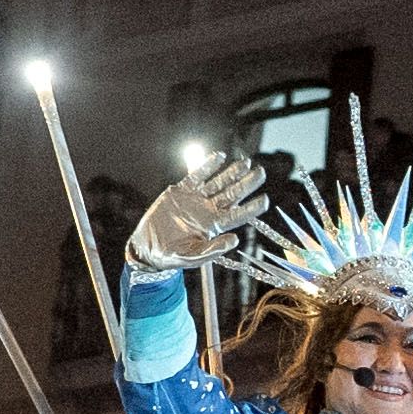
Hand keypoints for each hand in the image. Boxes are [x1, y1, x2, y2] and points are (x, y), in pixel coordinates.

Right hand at [130, 151, 268, 272]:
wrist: (147, 247)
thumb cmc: (171, 257)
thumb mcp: (192, 256)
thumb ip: (213, 249)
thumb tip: (235, 240)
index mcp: (214, 227)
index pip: (237, 215)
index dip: (252, 208)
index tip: (265, 200)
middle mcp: (208, 211)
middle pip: (232, 194)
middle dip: (247, 184)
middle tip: (261, 173)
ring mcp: (196, 199)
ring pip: (218, 183)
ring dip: (232, 173)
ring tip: (245, 162)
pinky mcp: (181, 191)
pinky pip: (197, 175)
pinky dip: (207, 166)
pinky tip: (219, 156)